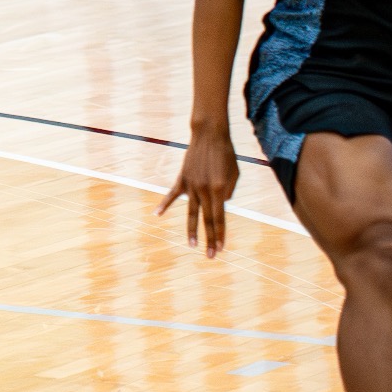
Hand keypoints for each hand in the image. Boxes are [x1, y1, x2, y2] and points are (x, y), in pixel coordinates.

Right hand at [157, 129, 239, 257]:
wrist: (210, 135)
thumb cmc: (226, 154)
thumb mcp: (234, 175)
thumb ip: (227, 193)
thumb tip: (220, 204)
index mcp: (219, 190)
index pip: (220, 218)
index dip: (220, 235)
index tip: (221, 249)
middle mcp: (204, 190)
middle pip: (207, 220)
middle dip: (210, 239)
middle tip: (211, 256)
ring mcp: (191, 185)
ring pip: (191, 212)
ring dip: (191, 230)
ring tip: (191, 245)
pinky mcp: (182, 178)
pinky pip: (172, 194)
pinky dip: (165, 204)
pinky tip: (157, 215)